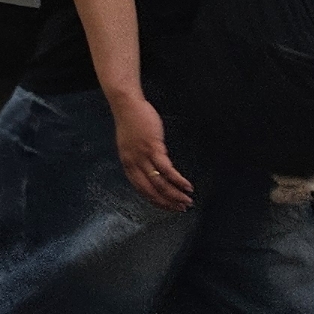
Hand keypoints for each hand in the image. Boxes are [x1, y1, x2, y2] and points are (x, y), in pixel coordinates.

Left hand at [110, 94, 193, 212]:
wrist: (126, 104)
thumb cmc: (131, 123)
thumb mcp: (130, 146)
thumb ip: (139, 160)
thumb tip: (152, 172)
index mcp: (127, 164)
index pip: (142, 190)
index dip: (156, 201)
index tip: (168, 208)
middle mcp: (133, 163)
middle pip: (151, 191)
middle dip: (168, 202)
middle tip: (182, 209)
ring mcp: (142, 156)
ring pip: (160, 183)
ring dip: (175, 195)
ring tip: (187, 201)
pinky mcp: (153, 148)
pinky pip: (167, 170)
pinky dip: (178, 180)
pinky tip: (187, 186)